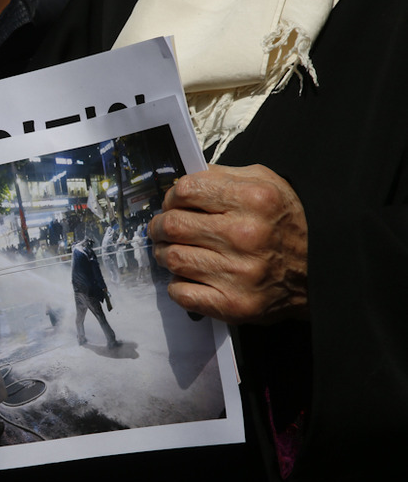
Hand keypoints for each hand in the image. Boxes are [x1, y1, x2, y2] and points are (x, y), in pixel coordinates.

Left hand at [149, 164, 307, 323]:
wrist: (322, 272)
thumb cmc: (287, 224)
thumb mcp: (267, 184)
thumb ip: (223, 177)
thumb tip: (180, 182)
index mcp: (255, 199)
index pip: (186, 190)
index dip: (172, 196)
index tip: (173, 203)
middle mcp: (246, 235)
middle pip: (172, 225)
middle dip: (160, 226)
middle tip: (163, 229)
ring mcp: (240, 273)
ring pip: (172, 258)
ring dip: (165, 254)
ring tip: (174, 251)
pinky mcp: (234, 304)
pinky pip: (181, 293)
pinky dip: (177, 285)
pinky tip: (189, 277)